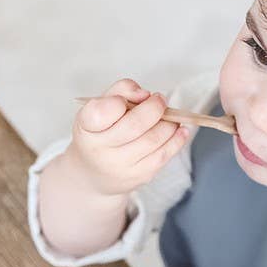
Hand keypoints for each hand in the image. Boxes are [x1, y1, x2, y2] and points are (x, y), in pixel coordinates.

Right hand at [67, 78, 189, 195]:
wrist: (93, 174)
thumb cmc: (99, 133)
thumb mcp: (99, 107)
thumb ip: (120, 91)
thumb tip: (145, 94)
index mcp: (86, 127)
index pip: (101, 111)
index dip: (118, 101)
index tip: (125, 99)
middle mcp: (100, 149)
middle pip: (134, 125)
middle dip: (154, 108)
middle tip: (160, 100)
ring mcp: (119, 166)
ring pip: (152, 140)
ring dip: (168, 123)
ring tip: (170, 116)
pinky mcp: (138, 176)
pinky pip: (162, 156)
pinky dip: (176, 140)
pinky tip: (179, 130)